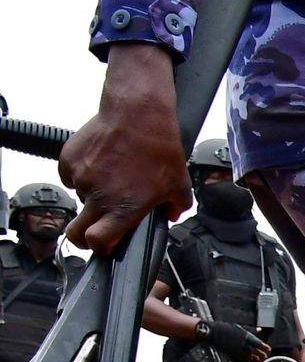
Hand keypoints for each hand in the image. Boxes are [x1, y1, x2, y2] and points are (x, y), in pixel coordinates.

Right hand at [59, 43, 190, 254]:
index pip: (98, 243)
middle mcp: (98, 198)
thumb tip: (170, 216)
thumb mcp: (179, 184)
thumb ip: (176, 207)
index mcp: (123, 209)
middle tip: (95, 225)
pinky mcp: (68, 161)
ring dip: (92, 195)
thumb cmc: (160, 148)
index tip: (106, 244)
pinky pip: (71, 176)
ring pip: (79, 199)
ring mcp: (80, 179)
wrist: (137, 114)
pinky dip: (82, 174)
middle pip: (75, 233)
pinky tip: (101, 162)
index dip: (100, 247)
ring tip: (113, 176)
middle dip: (83, 235)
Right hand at [203, 321, 269, 361]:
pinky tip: (250, 359)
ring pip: (249, 355)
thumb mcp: (239, 326)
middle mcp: (243, 343)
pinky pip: (241, 357)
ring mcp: (237, 349)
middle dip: (261, 354)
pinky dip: (247, 358)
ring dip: (255, 357)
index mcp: (246, 336)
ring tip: (259, 358)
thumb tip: (260, 330)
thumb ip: (251, 329)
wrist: (213, 332)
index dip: (264, 347)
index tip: (268, 349)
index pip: (259, 344)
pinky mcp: (232, 353)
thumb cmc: (226, 327)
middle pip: (255, 351)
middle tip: (265, 356)